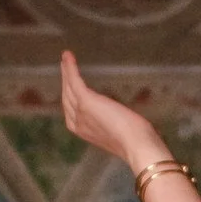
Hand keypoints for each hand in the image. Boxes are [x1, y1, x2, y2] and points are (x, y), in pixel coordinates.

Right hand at [60, 48, 161, 172]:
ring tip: (65, 59)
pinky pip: (74, 81)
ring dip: (66, 72)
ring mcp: (80, 111)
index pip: (71, 111)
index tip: (70, 86)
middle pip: (66, 99)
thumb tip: (117, 115)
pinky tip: (68, 56)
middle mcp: (77, 122)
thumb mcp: (118, 131)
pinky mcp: (86, 101)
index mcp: (83, 131)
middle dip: (65, 83)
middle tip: (65, 68)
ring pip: (68, 88)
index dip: (69, 97)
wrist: (136, 145)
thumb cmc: (135, 141)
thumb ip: (112, 123)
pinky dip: (70, 68)